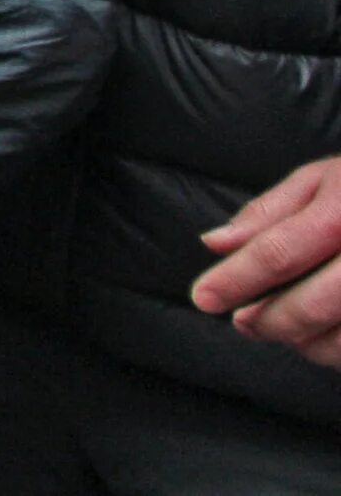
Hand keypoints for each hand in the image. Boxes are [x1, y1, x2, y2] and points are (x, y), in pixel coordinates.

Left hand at [196, 156, 340, 364]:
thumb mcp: (323, 179)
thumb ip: (269, 213)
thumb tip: (215, 244)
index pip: (280, 252)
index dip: (236, 280)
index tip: (204, 298)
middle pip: (315, 304)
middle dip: (271, 321)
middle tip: (243, 322)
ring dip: (306, 343)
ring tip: (282, 329)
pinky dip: (339, 352)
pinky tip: (322, 339)